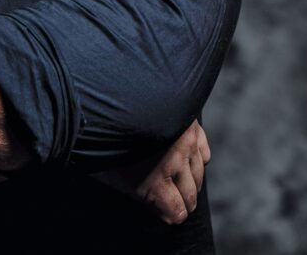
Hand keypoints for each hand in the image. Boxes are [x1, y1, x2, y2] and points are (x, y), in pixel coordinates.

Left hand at [92, 119, 210, 223]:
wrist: (111, 92)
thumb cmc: (103, 136)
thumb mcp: (109, 172)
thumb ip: (135, 193)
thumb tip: (159, 212)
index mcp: (154, 182)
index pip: (177, 212)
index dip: (172, 214)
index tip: (167, 212)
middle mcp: (175, 164)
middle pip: (190, 195)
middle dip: (184, 201)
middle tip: (176, 200)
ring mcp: (185, 143)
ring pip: (198, 173)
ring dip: (191, 180)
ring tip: (180, 180)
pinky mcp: (190, 124)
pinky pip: (204, 151)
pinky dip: (197, 158)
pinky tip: (186, 157)